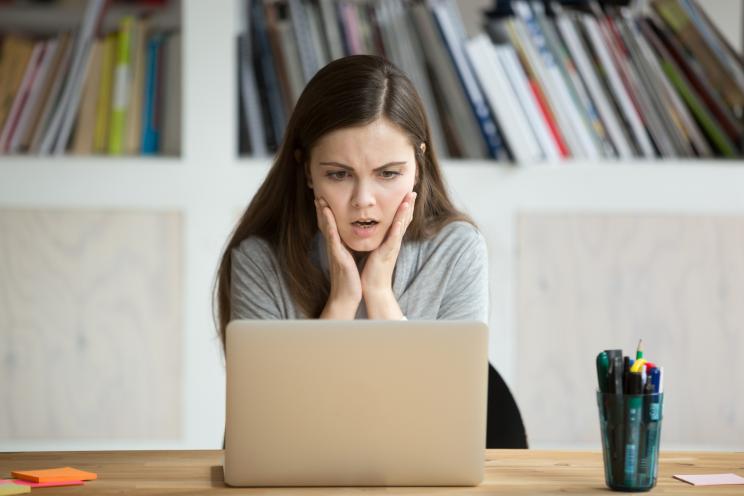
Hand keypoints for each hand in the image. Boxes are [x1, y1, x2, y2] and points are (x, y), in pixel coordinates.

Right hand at [315, 197, 361, 318]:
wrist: (347, 297)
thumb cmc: (349, 280)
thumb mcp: (348, 261)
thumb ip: (346, 251)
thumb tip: (348, 243)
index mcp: (338, 247)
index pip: (331, 226)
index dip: (327, 213)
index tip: (324, 199)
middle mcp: (333, 247)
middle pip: (325, 224)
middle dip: (322, 209)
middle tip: (318, 193)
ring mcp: (334, 251)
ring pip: (327, 229)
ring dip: (323, 214)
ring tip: (320, 200)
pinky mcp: (338, 257)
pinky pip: (333, 240)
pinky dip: (330, 228)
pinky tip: (328, 218)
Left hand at [361, 191, 415, 316]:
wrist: (374, 288)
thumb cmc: (372, 271)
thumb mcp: (376, 251)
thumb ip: (378, 241)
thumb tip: (376, 233)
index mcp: (390, 241)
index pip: (399, 221)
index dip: (403, 207)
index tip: (406, 194)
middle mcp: (394, 242)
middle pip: (404, 220)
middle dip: (409, 204)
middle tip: (413, 190)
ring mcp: (392, 247)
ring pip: (402, 225)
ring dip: (406, 211)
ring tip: (410, 197)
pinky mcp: (387, 253)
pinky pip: (394, 238)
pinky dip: (398, 227)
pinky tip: (400, 217)